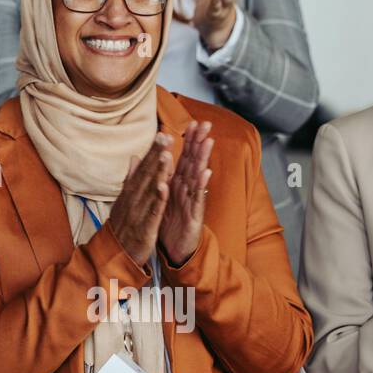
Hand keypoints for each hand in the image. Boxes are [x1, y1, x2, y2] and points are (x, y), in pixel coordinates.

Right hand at [105, 133, 173, 265]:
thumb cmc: (122, 226)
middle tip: (165, 136)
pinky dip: (157, 199)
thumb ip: (131, 178)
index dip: (153, 151)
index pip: (143, 168)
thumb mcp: (124, 200)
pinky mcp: (144, 227)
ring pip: (149, 189)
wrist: (113, 255)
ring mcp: (138, 212)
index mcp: (130, 192)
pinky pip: (152, 211)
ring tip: (166, 154)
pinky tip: (164, 187)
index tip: (162, 134)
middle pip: (146, 174)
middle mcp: (133, 199)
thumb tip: (135, 157)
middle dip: (156, 155)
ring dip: (157, 171)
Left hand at [158, 121, 214, 265]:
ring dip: (202, 159)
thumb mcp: (166, 197)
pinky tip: (205, 173)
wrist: (174, 250)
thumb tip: (165, 158)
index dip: (189, 141)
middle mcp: (187, 190)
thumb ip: (166, 177)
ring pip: (197, 177)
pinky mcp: (194, 216)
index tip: (194, 122)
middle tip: (205, 124)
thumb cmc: (171, 222)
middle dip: (199, 143)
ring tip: (207, 142)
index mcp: (178, 184)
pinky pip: (197, 199)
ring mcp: (192, 202)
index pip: (185, 158)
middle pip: (194, 162)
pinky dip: (201, 186)